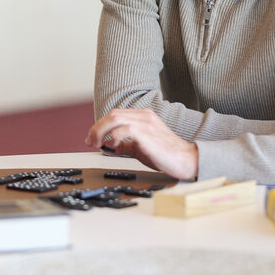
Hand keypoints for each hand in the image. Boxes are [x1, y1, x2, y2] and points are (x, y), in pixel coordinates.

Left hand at [84, 108, 198, 179]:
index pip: (115, 115)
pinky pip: (124, 129)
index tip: (92, 138)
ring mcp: (145, 123)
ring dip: (101, 131)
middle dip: (96, 128)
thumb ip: (126, 144)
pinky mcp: (146, 133)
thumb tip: (109, 146)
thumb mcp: (141, 147)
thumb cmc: (165, 154)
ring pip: (114, 118)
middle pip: (112, 114)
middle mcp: (143, 116)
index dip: (100, 125)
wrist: (185, 159)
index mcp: (143, 116)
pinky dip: (114, 137)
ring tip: (96, 143)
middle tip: (90, 142)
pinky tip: (113, 146)